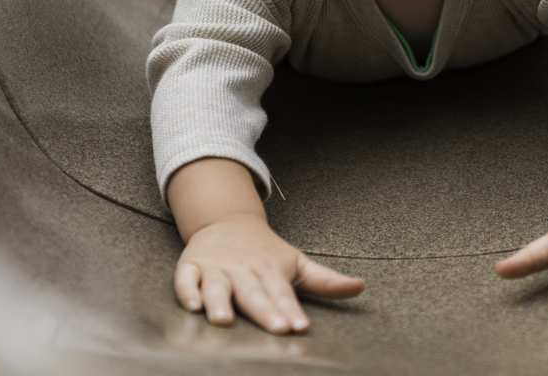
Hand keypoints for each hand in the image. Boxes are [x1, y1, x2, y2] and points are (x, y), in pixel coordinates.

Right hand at [174, 212, 364, 333]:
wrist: (226, 220)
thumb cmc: (265, 252)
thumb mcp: (296, 263)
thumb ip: (325, 280)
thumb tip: (361, 286)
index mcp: (270, 272)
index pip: (282, 293)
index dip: (291, 309)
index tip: (301, 326)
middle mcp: (244, 271)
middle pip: (254, 293)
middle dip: (265, 311)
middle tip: (277, 327)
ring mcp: (217, 269)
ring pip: (218, 287)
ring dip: (220, 302)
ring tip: (223, 320)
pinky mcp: (192, 267)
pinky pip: (186, 280)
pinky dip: (188, 291)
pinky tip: (193, 305)